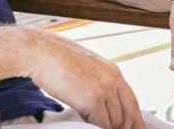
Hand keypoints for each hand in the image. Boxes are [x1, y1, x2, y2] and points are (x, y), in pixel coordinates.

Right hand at [28, 30, 144, 128]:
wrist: (41, 53)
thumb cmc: (56, 59)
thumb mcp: (86, 67)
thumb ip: (98, 82)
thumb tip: (102, 102)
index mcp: (113, 71)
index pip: (132, 102)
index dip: (133, 119)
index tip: (132, 128)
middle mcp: (113, 80)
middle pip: (128, 114)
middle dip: (123, 127)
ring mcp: (105, 90)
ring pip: (115, 122)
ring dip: (105, 126)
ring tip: (91, 121)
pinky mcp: (93, 101)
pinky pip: (102, 124)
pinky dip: (95, 127)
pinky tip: (84, 120)